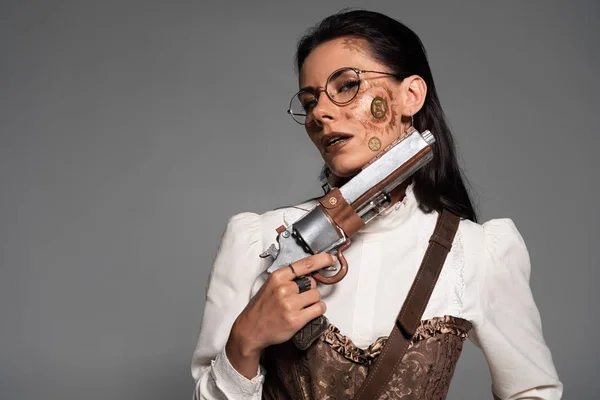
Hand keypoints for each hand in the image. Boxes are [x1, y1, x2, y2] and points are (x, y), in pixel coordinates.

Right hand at [225, 253, 333, 377]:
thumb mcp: (270, 285)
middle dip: (309, 290)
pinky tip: (307, 313)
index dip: (321, 260)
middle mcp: (284, 289)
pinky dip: (317, 310)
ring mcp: (290, 304)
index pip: (305, 264)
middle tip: (298, 298)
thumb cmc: (262, 307)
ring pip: (317, 296)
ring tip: (300, 307)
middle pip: (313, 283)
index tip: (330, 258)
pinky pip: (319, 309)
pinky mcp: (296, 319)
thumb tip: (310, 272)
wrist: (251, 330)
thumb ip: (288, 278)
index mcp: (278, 277)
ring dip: (313, 301)